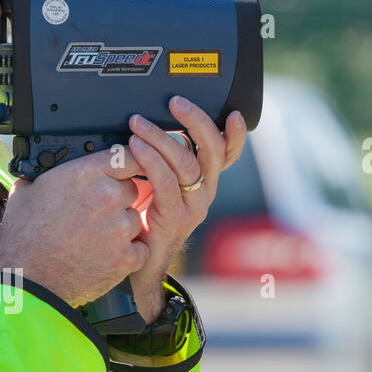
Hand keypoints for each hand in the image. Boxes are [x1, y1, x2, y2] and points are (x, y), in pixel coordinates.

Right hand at [0, 146, 152, 308]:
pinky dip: (126, 254)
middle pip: (132, 188)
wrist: (29, 282)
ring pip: (135, 219)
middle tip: (96, 215)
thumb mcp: (25, 193)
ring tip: (94, 240)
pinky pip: (139, 248)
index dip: (129, 162)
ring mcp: (120, 228)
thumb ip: (44, 174)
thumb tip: (42, 166)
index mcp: (85, 174)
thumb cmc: (23, 240)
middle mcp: (107, 196)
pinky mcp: (126, 257)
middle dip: (119, 200)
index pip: (126, 155)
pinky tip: (104, 257)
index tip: (128, 168)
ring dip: (122, 228)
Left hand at [124, 97, 247, 319]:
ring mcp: (191, 209)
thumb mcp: (160, 190)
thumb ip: (163, 165)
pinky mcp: (173, 219)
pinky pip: (165, 182)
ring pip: (187, 163)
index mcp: (204, 185)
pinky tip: (136, 146)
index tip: (234, 114)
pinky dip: (150, 160)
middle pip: (212, 152)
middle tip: (176, 101)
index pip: (227, 155)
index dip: (235, 135)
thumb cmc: (145, 225)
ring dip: (163, 137)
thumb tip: (154, 129)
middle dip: (196, 121)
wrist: (142, 270)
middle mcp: (203, 195)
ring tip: (139, 123)